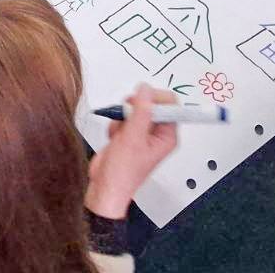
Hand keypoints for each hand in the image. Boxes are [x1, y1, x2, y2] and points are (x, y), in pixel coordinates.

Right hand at [85, 84, 178, 218]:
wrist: (105, 186)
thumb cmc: (124, 173)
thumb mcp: (133, 139)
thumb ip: (141, 111)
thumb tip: (146, 89)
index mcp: (167, 135)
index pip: (170, 104)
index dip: (154, 99)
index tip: (140, 103)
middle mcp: (157, 132)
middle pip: (150, 102)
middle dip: (134, 109)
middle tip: (127, 120)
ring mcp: (142, 132)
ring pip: (134, 107)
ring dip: (123, 118)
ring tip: (120, 135)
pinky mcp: (129, 133)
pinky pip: (123, 116)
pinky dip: (116, 124)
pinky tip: (115, 139)